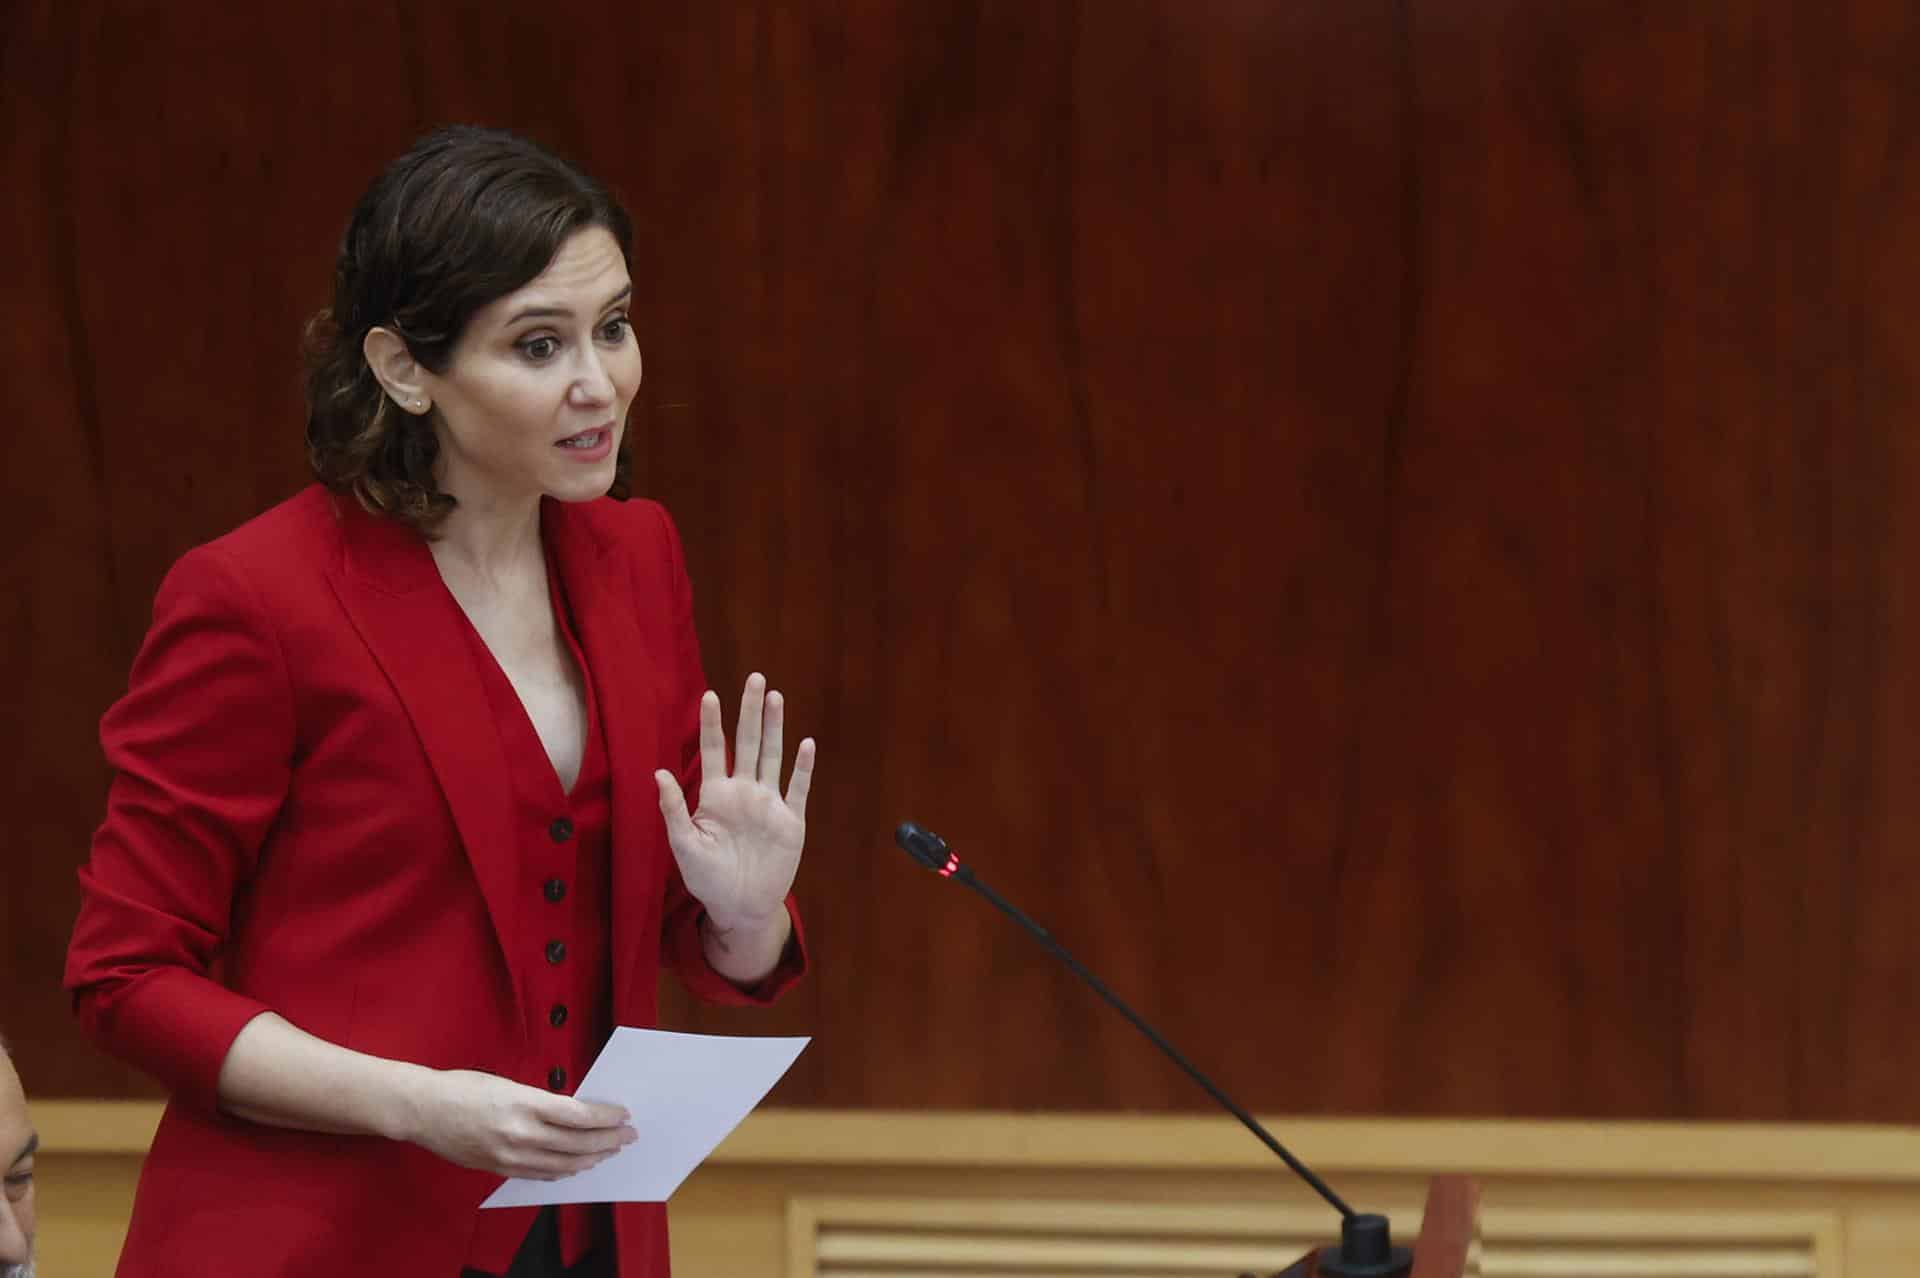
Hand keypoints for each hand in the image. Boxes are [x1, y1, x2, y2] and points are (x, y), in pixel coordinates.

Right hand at [401, 1068, 635, 1180]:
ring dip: (591, 1158)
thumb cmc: (464, 1088)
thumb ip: (541, 1100)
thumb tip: (575, 1111)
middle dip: (608, 1140)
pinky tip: (577, 1165)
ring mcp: (510, 1156)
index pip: (578, 1116)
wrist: (424, 1111)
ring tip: (609, 1151)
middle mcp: (520, 1134)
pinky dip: (564, 1170)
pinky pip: (540, 1174)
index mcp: (524, 1104)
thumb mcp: (509, 1083)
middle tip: (628, 1136)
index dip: (605, 1118)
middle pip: (577, 1143)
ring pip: (563, 1163)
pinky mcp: (500, 1169)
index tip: (622, 1115)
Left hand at [655, 672, 814, 930]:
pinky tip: (806, 744)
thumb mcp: (684, 846)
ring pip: (773, 756)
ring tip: (776, 698)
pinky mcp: (791, 821)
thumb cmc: (707, 878)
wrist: (741, 906)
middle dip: (750, 711)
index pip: (714, 750)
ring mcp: (769, 803)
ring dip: (775, 728)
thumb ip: (674, 809)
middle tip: (755, 678)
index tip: (709, 695)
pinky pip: (798, 788)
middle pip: (747, 743)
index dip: (712, 723)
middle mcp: (744, 792)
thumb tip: (657, 773)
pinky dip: (802, 767)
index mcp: (716, 795)